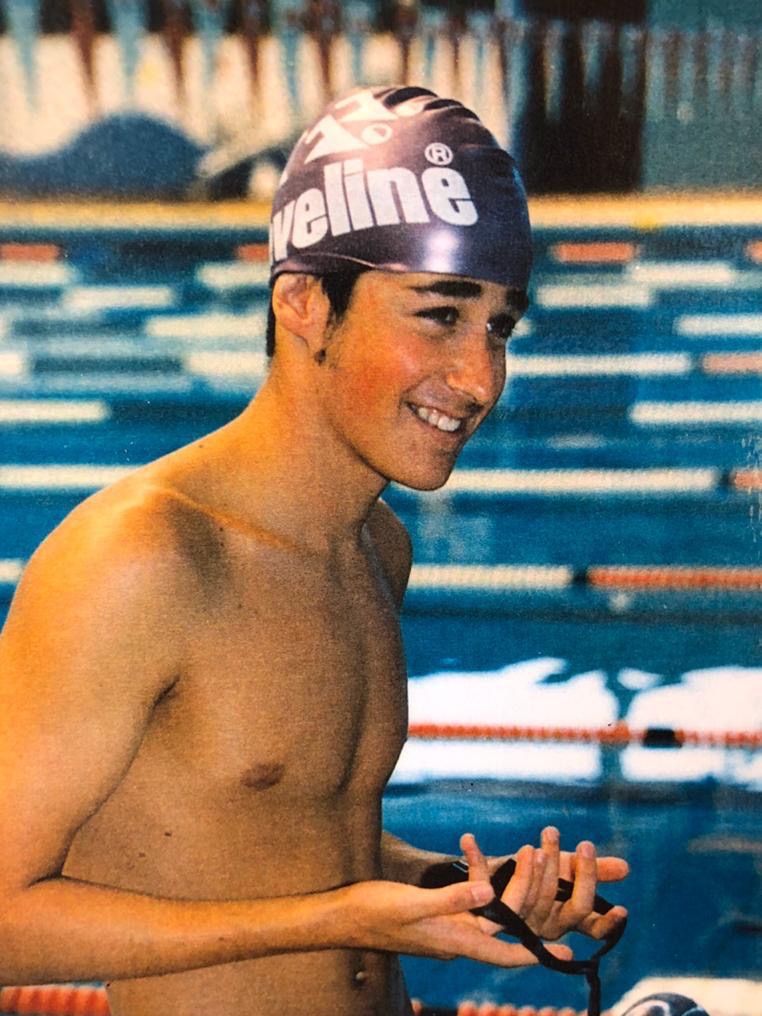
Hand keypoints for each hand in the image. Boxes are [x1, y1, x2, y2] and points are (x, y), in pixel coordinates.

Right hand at [336, 876, 572, 966]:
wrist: (342, 916)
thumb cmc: (373, 912)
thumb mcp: (412, 904)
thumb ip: (452, 898)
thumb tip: (491, 890)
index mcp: (455, 941)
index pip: (505, 951)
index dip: (537, 953)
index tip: (569, 953)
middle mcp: (456, 938)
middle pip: (504, 925)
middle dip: (530, 900)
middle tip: (549, 867)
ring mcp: (447, 929)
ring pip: (490, 914)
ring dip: (512, 890)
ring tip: (530, 862)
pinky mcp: (437, 917)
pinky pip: (471, 905)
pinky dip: (484, 886)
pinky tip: (485, 868)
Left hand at [462, 827, 627, 942]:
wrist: (483, 879)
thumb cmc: (532, 872)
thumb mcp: (562, 867)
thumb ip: (588, 869)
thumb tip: (626, 868)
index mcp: (561, 918)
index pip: (588, 924)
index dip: (605, 922)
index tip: (620, 908)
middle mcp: (538, 922)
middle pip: (558, 902)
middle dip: (566, 869)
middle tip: (569, 839)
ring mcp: (511, 917)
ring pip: (524, 895)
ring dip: (530, 866)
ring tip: (537, 840)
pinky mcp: (482, 906)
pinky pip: (480, 882)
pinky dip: (475, 858)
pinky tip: (468, 838)